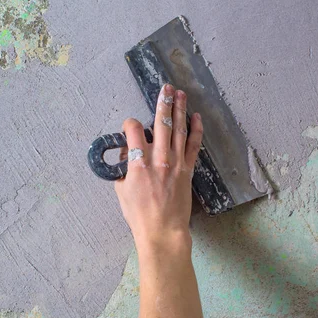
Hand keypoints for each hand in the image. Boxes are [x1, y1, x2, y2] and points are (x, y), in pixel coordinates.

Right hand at [115, 84, 203, 253]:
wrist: (163, 230)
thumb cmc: (139, 214)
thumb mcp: (121, 190)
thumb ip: (123, 168)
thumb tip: (128, 153)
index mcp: (138, 164)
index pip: (134, 131)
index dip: (130, 124)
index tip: (130, 127)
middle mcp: (158, 159)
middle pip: (161, 123)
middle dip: (162, 102)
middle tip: (165, 87)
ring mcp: (175, 163)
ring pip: (179, 130)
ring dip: (179, 109)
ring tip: (180, 93)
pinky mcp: (188, 170)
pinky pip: (194, 145)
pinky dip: (196, 130)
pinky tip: (196, 117)